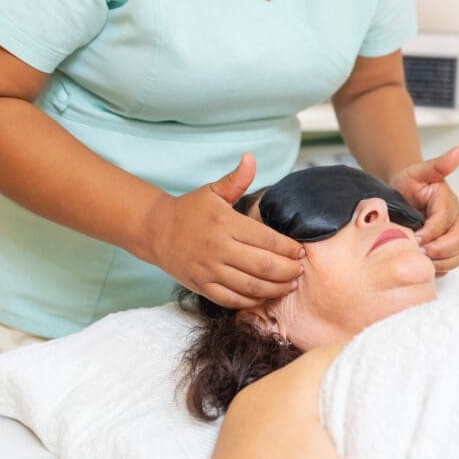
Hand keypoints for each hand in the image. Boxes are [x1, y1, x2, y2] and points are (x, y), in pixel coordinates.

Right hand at [149, 153, 304, 307]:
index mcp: (225, 223)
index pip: (267, 239)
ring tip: (290, 285)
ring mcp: (209, 270)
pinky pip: (232, 300)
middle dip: (288, 271)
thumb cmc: (190, 210)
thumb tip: (251, 157)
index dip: (289, 248)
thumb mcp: (212, 191)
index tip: (301, 251)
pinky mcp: (201, 286)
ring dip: (276, 289)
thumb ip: (236, 179)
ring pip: (251, 286)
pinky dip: (252, 301)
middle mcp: (218, 248)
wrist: (156, 231)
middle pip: (264, 266)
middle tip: (301, 271)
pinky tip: (265, 295)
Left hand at [390, 147, 458, 275]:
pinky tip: (424, 264)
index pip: (446, 219)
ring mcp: (453, 234)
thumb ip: (437, 165)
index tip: (414, 236)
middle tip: (417, 251)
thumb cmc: (409, 183)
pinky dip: (441, 268)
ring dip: (441, 261)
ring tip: (420, 260)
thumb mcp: (417, 171)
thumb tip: (458, 152)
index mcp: (448, 201)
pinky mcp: (448, 248)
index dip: (431, 231)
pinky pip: (452, 263)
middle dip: (439, 250)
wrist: (402, 194)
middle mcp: (456, 219)